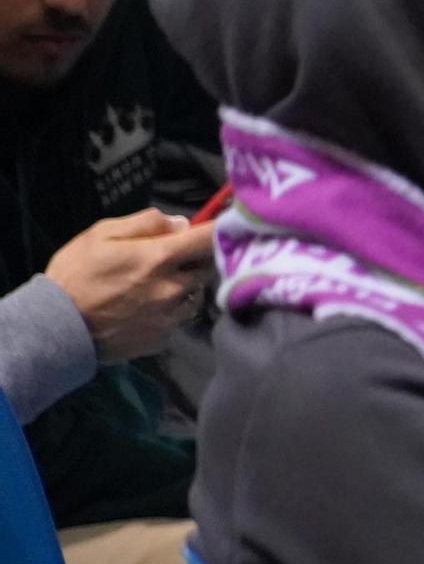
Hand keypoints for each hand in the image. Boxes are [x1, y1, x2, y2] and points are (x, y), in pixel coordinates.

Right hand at [45, 210, 215, 361]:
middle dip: (198, 259)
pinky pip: (180, 319)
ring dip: (187, 287)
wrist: (56, 328)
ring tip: (159, 285)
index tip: (226, 225)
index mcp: (160, 258)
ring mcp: (170, 317)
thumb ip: (145, 224)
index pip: (209, 239)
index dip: (221, 230)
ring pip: (197, 295)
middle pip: (208, 268)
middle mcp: (173, 288)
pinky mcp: (164, 339)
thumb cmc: (75, 274)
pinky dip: (172, 311)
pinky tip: (148, 309)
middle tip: (175, 258)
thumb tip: (181, 224)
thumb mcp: (101, 235)